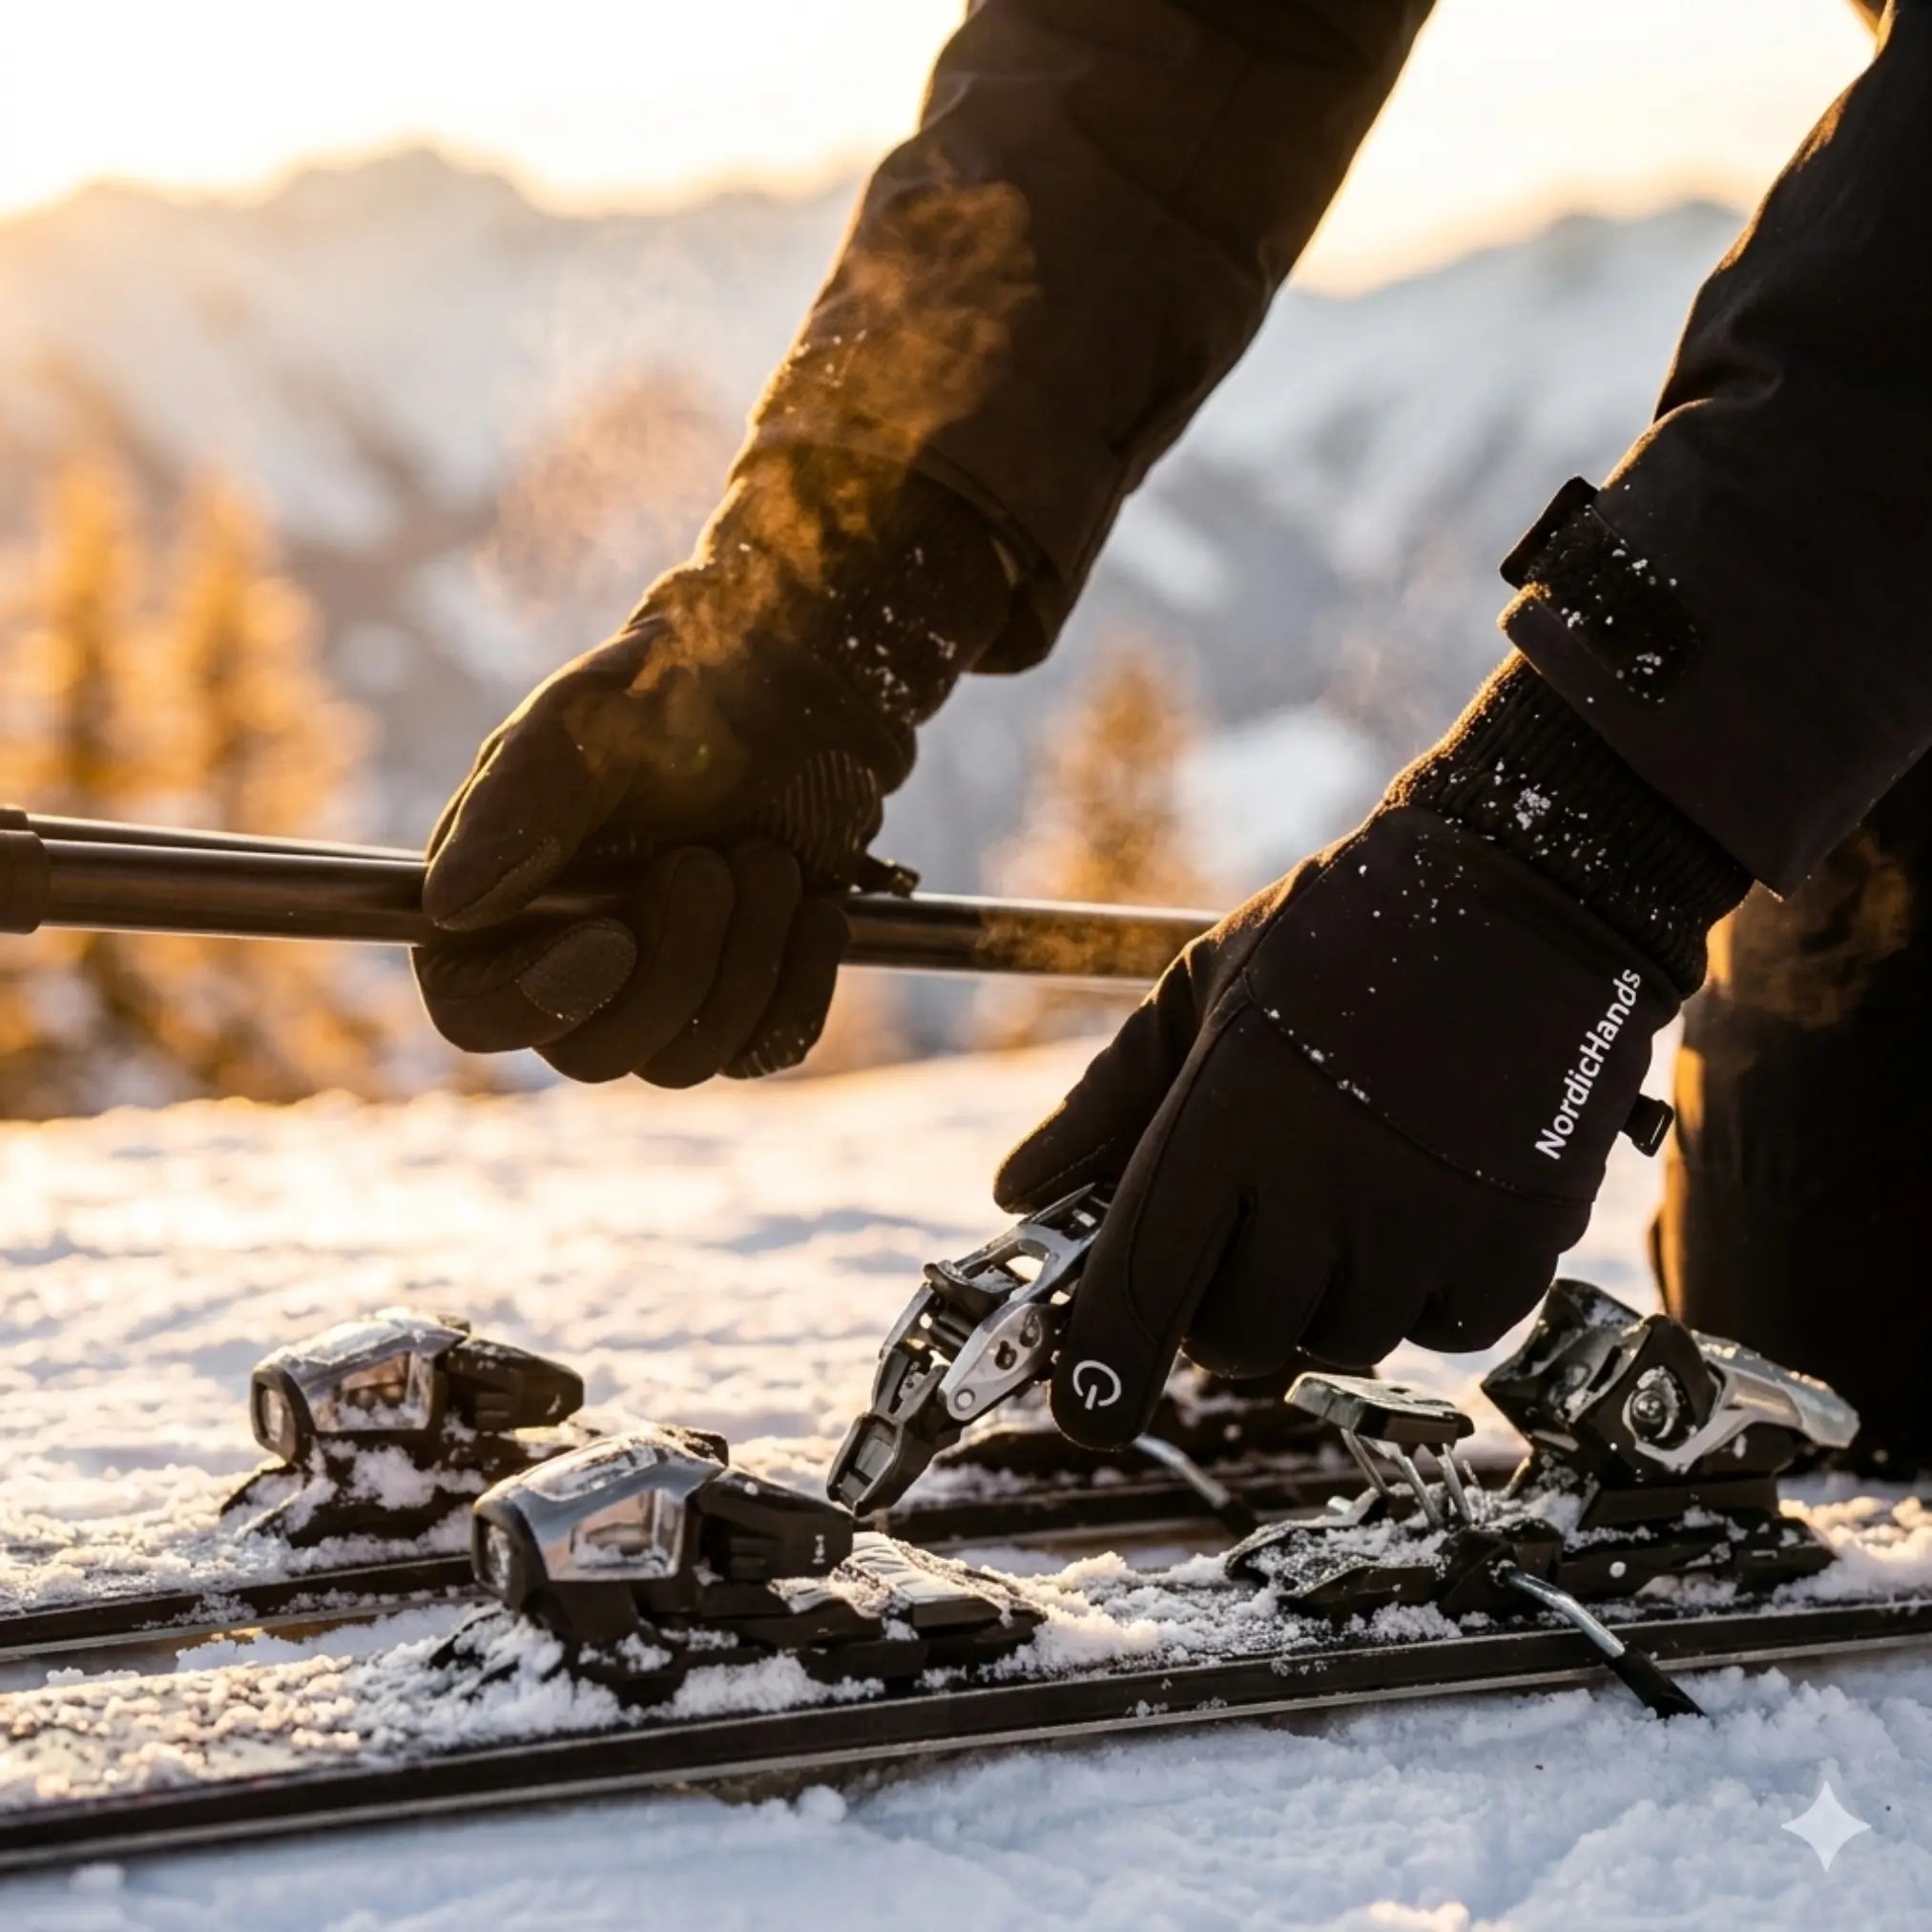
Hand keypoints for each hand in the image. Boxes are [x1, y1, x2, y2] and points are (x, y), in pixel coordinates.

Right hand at [415, 458, 1010, 1083]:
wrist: (786, 695)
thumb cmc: (665, 695)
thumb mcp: (583, 726)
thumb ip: (515, 809)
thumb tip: (450, 907)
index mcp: (495, 906)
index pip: (476, 1012)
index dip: (538, 1002)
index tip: (614, 938)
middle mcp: (565, 965)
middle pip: (592, 1055)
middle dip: (673, 965)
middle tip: (710, 864)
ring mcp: (657, 995)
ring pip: (684, 1061)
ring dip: (742, 963)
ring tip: (768, 862)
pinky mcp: (740, 1004)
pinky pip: (765, 1048)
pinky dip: (798, 981)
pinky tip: (816, 909)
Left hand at [996, 808, 1678, 1447]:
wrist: (1526, 890)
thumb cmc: (1343, 932)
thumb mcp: (1204, 989)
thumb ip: (1108, 1101)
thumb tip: (1018, 1188)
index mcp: (1231, 1117)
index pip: (1144, 1287)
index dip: (1104, 1368)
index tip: (1085, 1409)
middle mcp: (1325, 1186)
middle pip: (1238, 1340)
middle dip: (1218, 1313)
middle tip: (1238, 1246)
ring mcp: (1428, 1221)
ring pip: (1339, 1344)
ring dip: (1322, 1303)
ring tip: (1338, 1204)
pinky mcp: (1520, 1239)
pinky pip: (1444, 1332)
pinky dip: (1420, 1298)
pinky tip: (1418, 1214)